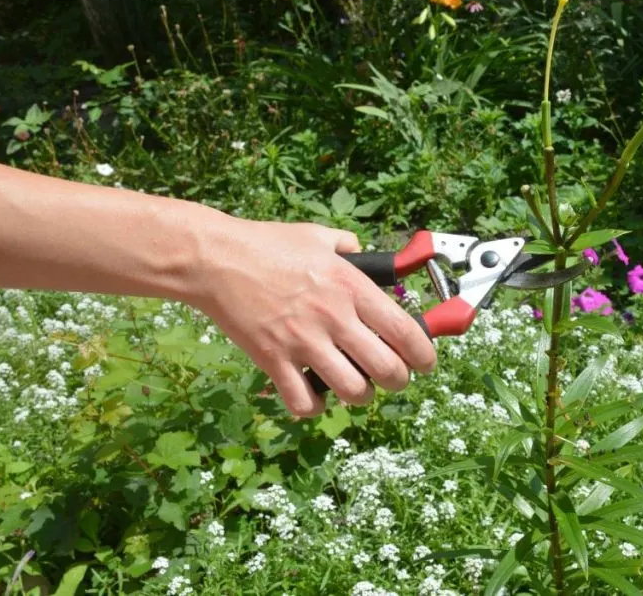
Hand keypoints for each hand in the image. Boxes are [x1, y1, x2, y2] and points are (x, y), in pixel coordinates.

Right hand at [190, 217, 436, 416]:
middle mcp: (334, 317)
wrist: (215, 259)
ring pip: (353, 391)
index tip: (426, 362)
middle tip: (394, 377)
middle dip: (399, 380)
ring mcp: (304, 342)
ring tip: (356, 386)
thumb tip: (363, 252)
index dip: (425, 354)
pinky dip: (313, 405)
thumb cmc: (266, 244)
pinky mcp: (273, 360)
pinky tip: (313, 394)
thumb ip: (348, 247)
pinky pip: (303, 401)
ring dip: (361, 394)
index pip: (404, 330)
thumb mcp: (318, 236)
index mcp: (351, 287)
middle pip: (388, 369)